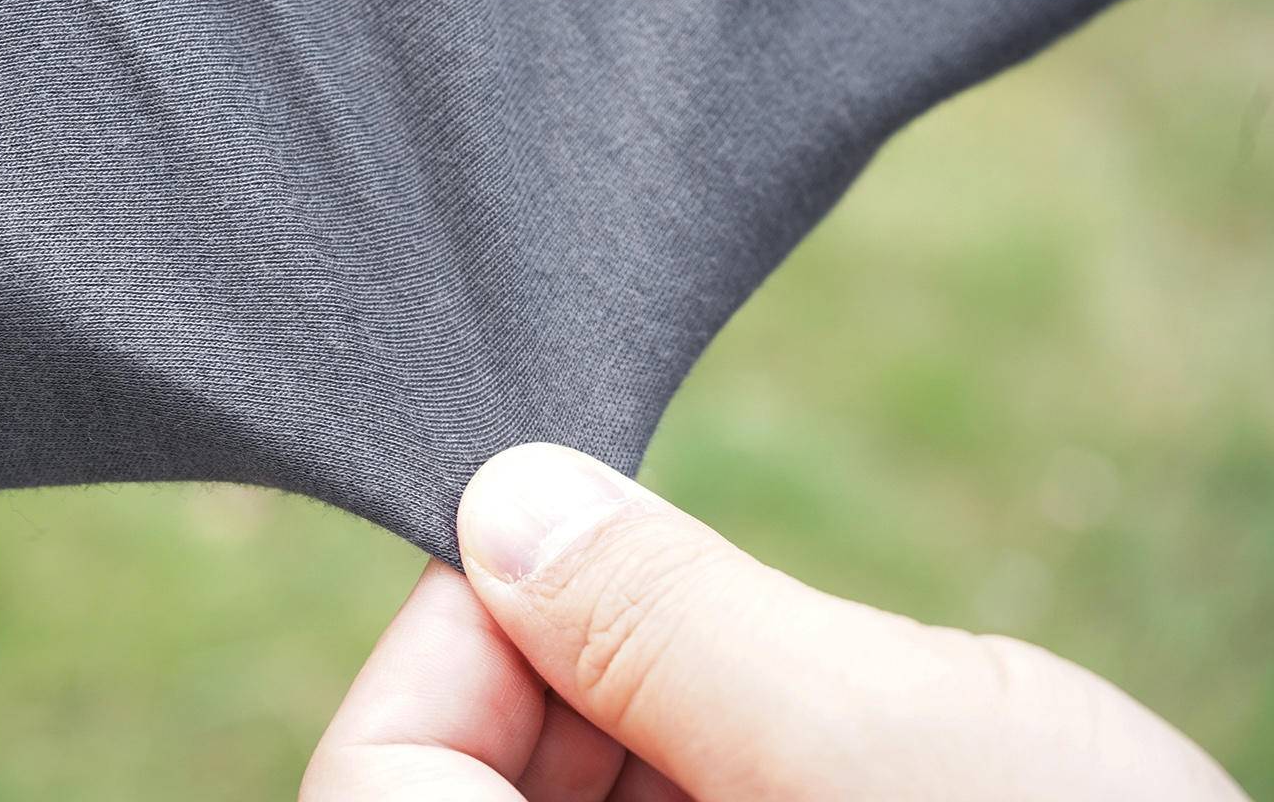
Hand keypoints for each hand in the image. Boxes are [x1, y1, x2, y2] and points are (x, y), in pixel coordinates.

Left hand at [302, 443, 1245, 799]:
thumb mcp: (895, 746)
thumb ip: (675, 628)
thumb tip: (506, 501)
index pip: (377, 787)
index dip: (445, 644)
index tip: (556, 547)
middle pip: (453, 796)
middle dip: (555, 677)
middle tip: (697, 614)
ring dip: (628, 726)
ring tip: (785, 707)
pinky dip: (685, 775)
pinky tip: (798, 766)